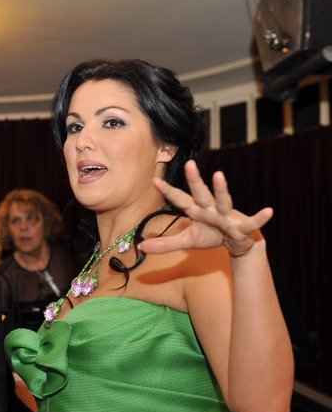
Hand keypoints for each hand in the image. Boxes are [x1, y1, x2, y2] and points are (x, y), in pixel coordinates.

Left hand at [144, 160, 271, 257]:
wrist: (238, 241)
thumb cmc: (212, 235)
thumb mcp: (188, 241)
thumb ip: (165, 243)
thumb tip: (141, 246)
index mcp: (197, 211)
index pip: (180, 200)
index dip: (168, 191)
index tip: (154, 180)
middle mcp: (211, 209)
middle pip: (201, 193)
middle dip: (195, 180)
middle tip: (188, 164)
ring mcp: (228, 216)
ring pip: (224, 202)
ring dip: (222, 189)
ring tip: (220, 175)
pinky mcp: (243, 226)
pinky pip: (252, 222)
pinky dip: (260, 218)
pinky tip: (269, 211)